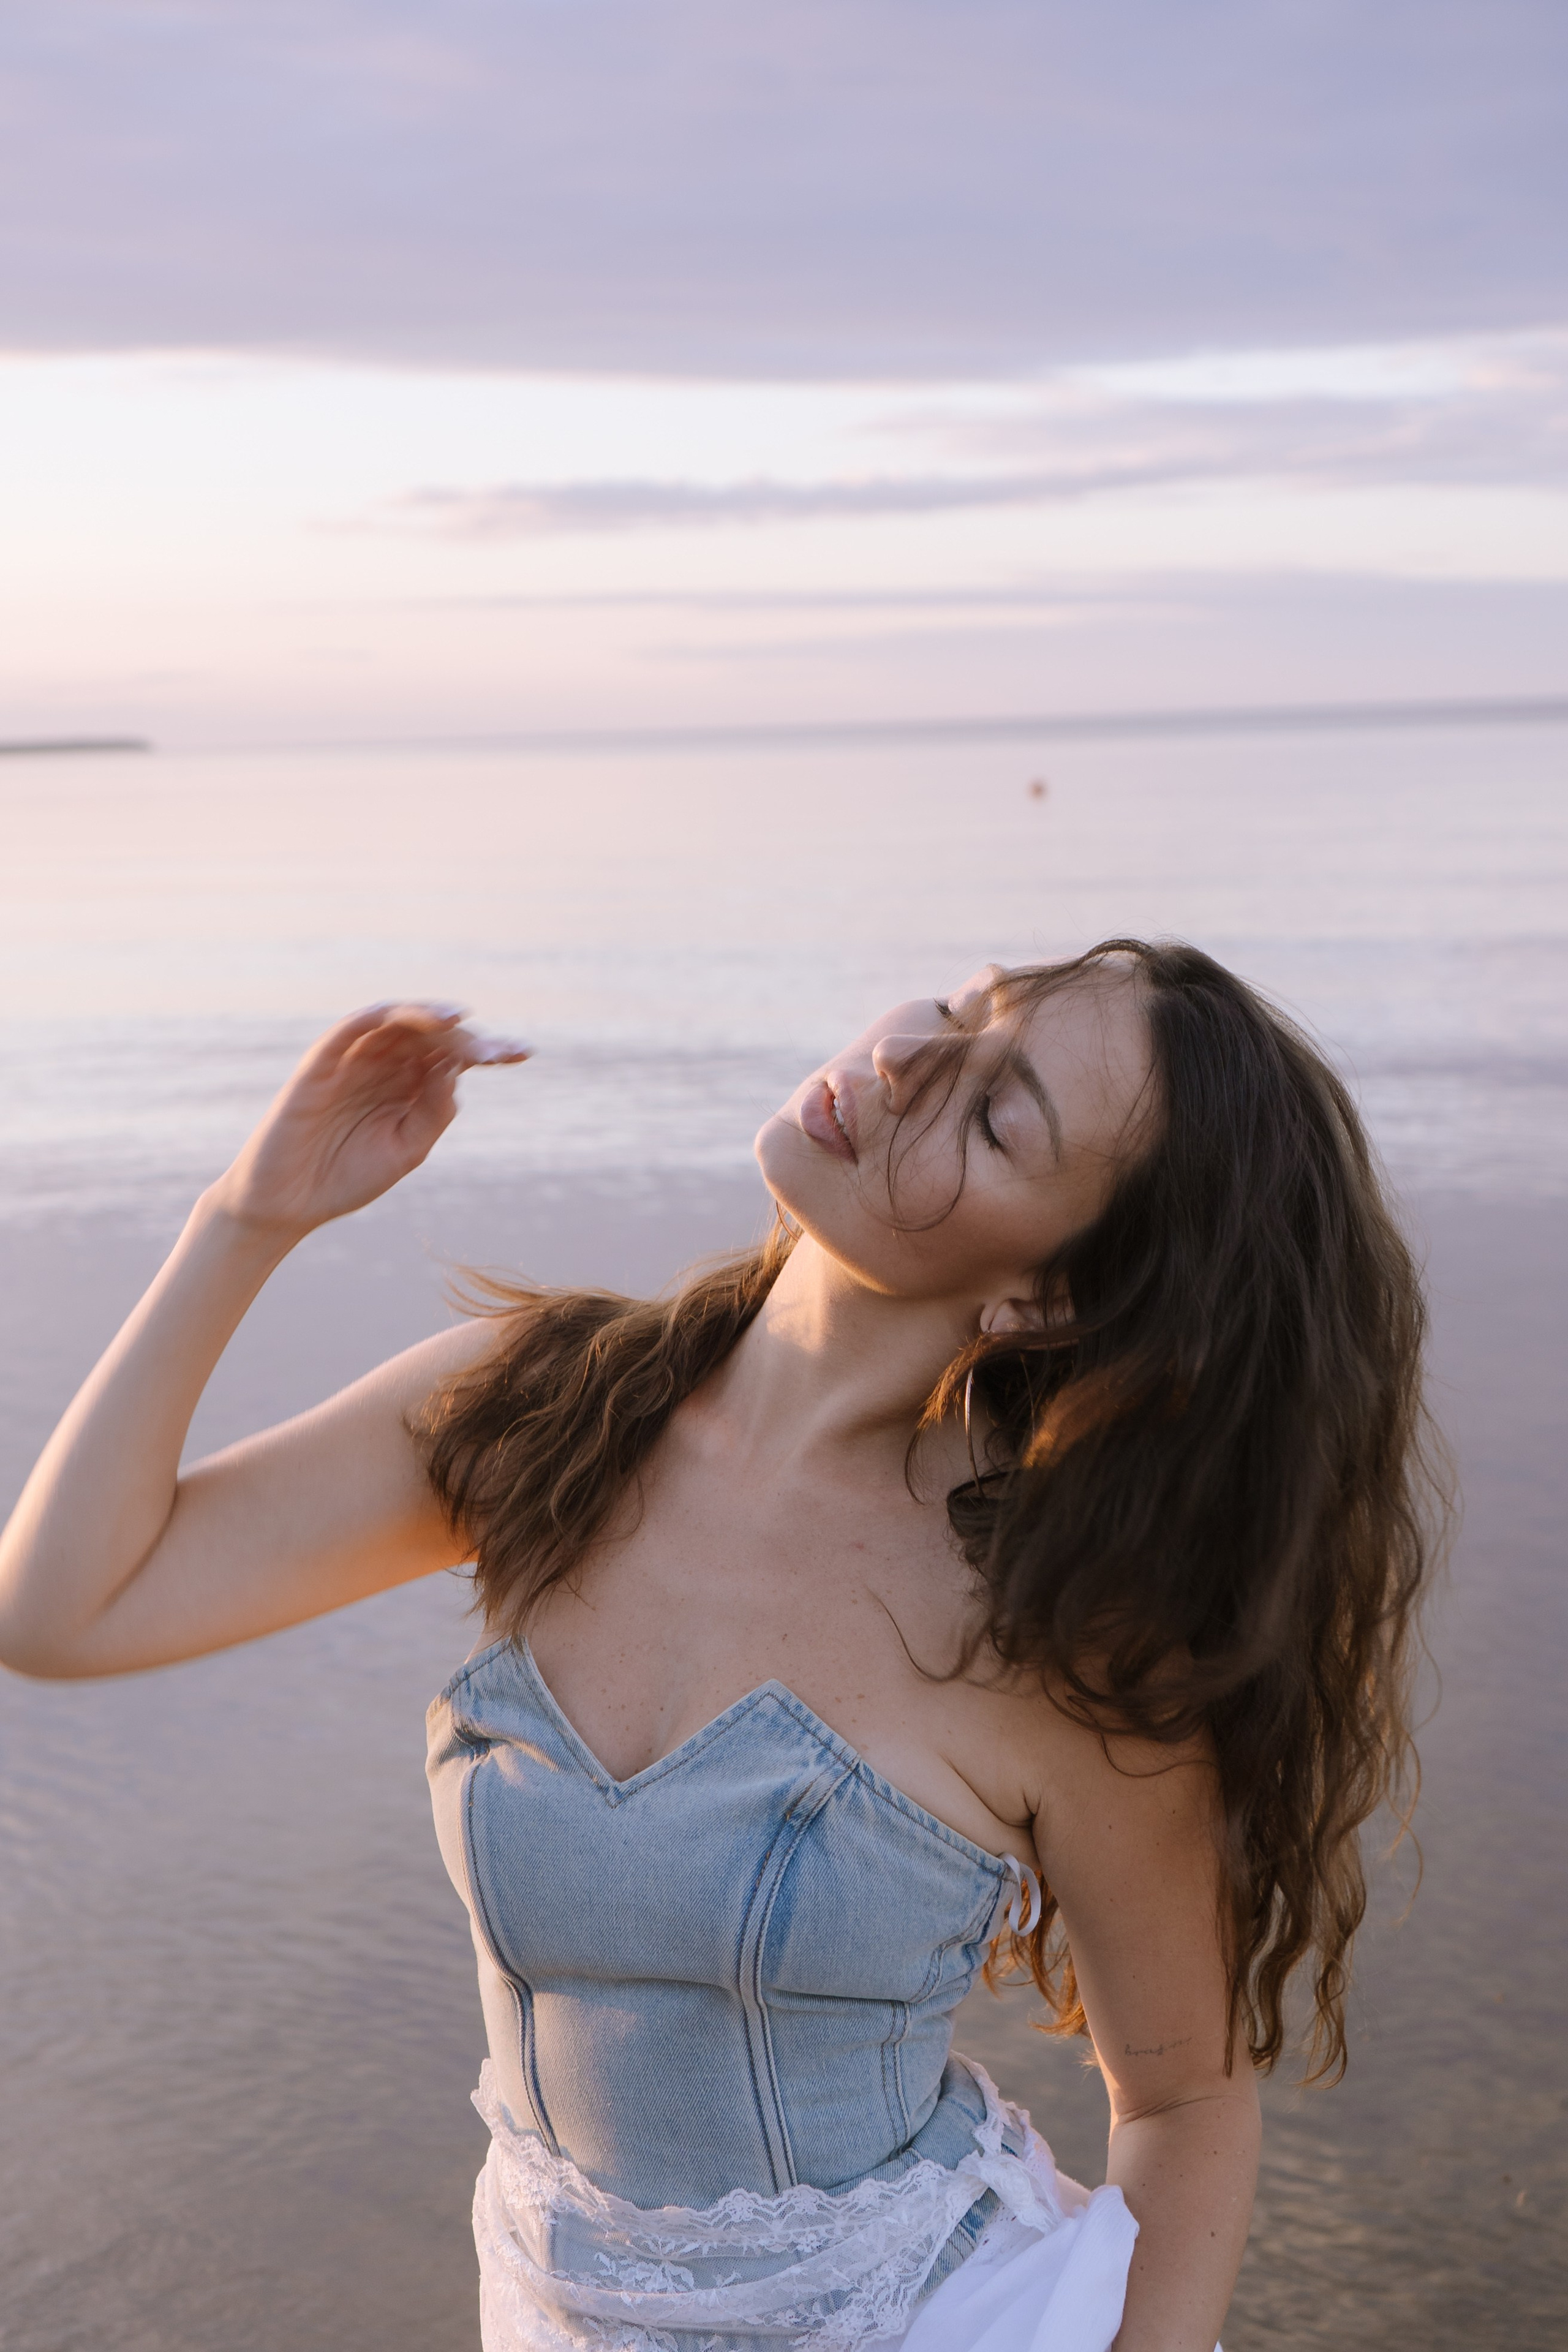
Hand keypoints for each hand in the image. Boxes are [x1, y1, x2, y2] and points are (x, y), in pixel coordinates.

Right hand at [207, 1003, 529, 1240]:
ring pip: (396, 1022)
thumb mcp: (407, 1148)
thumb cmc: (346, 1176)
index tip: (523, 1054)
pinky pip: (351, 1027)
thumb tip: (455, 1069)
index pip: (453, 1055)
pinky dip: (383, 1016)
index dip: (489, 1050)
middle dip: (470, 1038)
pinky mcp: (320, 1063)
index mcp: (407, 1084)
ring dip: (431, 1017)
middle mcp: (383, 1064)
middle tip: (501, 1051)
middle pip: (432, 1035)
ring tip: (462, 1022)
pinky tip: (417, 1019)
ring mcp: (352, 1060)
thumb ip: (434, 1110)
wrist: (287, 1205)